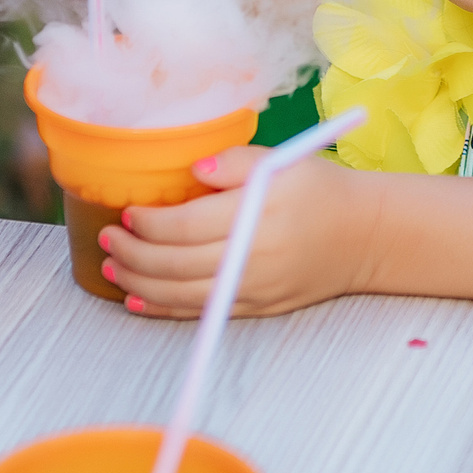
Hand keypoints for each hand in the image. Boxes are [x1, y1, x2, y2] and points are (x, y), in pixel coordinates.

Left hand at [98, 146, 376, 316]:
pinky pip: (202, 311)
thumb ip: (234, 161)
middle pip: (175, 264)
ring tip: (112, 268)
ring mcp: (254, 287)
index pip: (185, 227)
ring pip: (182, 294)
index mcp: (256, 216)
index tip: (127, 213)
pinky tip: (140, 299)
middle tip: (107, 239)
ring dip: (139, 283)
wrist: (365, 236)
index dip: (148, 224)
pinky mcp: (258, 306)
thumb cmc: (321, 191)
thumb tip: (192, 168)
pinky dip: (166, 308)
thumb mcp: (283, 161)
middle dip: (133, 254)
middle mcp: (253, 257)